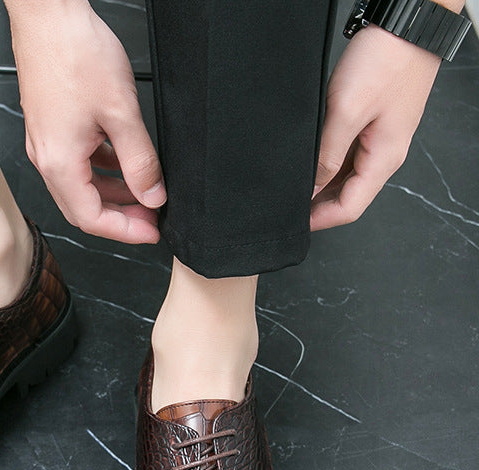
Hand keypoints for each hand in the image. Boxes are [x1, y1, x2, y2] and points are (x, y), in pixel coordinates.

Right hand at [5, 1, 165, 243]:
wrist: (48, 15)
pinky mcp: (51, 128)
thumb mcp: (122, 113)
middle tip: (151, 216)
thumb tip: (153, 194)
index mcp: (60, 163)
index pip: (91, 219)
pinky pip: (77, 163)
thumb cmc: (75, 53)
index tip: (152, 231)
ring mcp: (46, 143)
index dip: (125, 231)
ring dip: (112, 195)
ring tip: (143, 191)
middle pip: (84, 209)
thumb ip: (140, 160)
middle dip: (120, 218)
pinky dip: (102, 171)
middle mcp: (47, 159)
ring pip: (81, 187)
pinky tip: (123, 162)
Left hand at [310, 24, 442, 230]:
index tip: (293, 222)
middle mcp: (385, 155)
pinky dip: (327, 163)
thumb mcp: (346, 112)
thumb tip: (312, 189)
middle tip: (286, 205)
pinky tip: (308, 160)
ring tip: (293, 185)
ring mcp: (380, 139)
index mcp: (384, 160)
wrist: (407, 24)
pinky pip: (348, 154)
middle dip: (318, 205)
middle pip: (348, 196)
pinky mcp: (373, 123)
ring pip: (346, 176)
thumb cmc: (386, 60)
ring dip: (321, 184)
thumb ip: (327, 156)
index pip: (350, 208)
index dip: (320, 220)